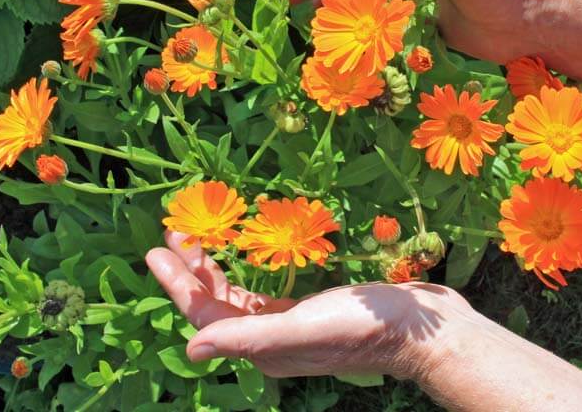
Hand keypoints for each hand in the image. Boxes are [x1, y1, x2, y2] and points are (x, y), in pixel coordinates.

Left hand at [145, 231, 478, 379]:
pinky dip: (247, 272)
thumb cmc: (366, 325)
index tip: (157, 249)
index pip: (208, 315)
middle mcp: (271, 341)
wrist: (423, 329)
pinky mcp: (310, 310)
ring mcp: (291, 325)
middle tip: (174, 230)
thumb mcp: (304, 327)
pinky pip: (265, 293)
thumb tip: (191, 349)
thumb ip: (248, 337)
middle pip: (219, 304)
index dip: (179, 284)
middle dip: (192, 271)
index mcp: (264, 349)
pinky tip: (244, 253)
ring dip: (216, 268)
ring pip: (240, 298)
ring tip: (199, 238)